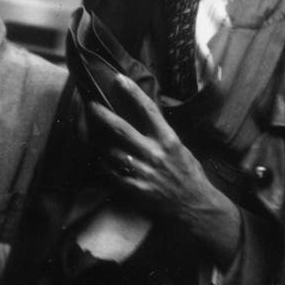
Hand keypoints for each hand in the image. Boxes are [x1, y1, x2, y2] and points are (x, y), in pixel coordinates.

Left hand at [93, 74, 240, 263]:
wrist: (194, 205)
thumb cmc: (189, 174)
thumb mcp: (180, 148)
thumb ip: (162, 135)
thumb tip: (145, 118)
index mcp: (168, 140)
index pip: (148, 109)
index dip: (132, 92)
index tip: (119, 79)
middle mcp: (154, 153)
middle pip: (122, 129)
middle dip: (103, 115)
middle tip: (90, 105)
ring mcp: (144, 172)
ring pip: (113, 152)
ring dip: (101, 143)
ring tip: (93, 136)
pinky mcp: (136, 189)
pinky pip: (112, 173)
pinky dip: (105, 164)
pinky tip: (101, 159)